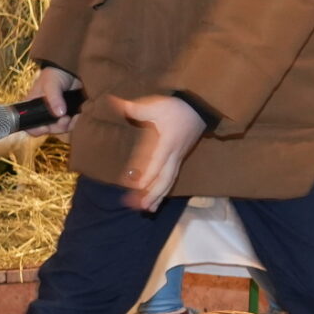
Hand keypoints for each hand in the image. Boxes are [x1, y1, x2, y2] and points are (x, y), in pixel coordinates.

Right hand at [27, 64, 80, 135]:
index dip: (36, 130)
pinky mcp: (69, 114)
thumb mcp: (51, 84)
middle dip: (58, 127)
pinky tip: (79, 115)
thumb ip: (54, 98)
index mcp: (33, 107)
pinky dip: (76, 122)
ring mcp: (57, 115)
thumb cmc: (55, 74)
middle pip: (48, 130)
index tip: (46, 127)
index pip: (30, 126)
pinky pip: (72, 124)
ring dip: (69, 125)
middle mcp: (44, 113)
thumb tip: (60, 114)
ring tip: (75, 116)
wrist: (71, 69)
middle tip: (66, 118)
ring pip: (62, 128)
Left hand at [116, 94, 206, 212]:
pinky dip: (164, 191)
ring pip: (169, 181)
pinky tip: (157, 200)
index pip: (158, 162)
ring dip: (158, 196)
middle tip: (141, 206)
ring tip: (147, 209)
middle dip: (153, 193)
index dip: (148, 175)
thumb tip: (113, 103)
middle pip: (165, 178)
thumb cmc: (177, 107)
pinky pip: (172, 178)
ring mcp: (178, 158)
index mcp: (168, 143)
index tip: (137, 186)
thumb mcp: (156, 106)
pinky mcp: (179, 159)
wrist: (200, 107)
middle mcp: (174, 154)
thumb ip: (135, 108)